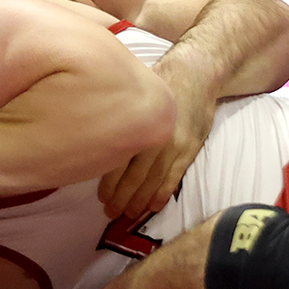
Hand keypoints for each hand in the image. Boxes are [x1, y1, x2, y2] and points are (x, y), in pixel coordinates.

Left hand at [97, 91, 213, 218]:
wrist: (196, 74)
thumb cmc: (159, 81)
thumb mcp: (133, 91)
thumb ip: (117, 115)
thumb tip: (91, 137)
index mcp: (137, 122)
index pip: (119, 159)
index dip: (109, 182)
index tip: (101, 198)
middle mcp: (155, 137)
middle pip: (135, 175)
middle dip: (122, 197)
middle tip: (110, 212)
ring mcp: (174, 145)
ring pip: (153, 179)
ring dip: (140, 200)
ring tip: (129, 214)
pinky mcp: (189, 149)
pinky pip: (174, 176)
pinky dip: (163, 193)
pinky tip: (153, 206)